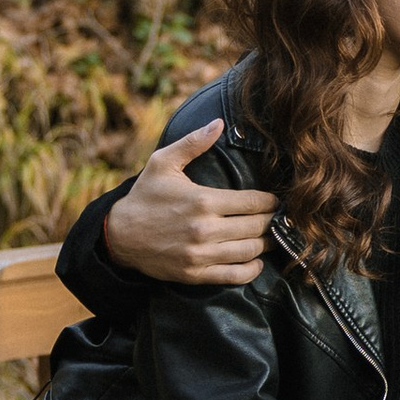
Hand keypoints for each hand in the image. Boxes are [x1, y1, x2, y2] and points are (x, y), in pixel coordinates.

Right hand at [100, 121, 274, 287]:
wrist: (119, 235)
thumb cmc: (145, 196)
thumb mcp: (163, 163)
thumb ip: (193, 143)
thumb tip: (219, 123)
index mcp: (203, 200)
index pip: (253, 202)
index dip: (271, 201)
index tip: (277, 200)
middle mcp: (204, 229)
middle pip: (257, 226)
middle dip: (273, 221)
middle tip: (280, 218)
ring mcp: (200, 254)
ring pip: (249, 251)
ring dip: (267, 244)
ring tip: (272, 236)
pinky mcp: (195, 274)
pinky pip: (234, 276)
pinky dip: (251, 270)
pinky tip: (256, 261)